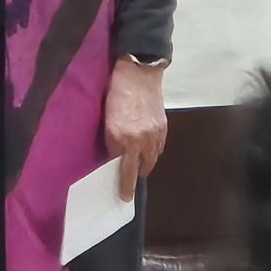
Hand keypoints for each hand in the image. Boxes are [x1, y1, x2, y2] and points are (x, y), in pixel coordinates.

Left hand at [104, 58, 166, 202]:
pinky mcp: (163, 128)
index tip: (124, 197)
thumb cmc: (116, 93)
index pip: (123, 171)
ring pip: (152, 161)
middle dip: (135, 177)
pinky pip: (159, 149)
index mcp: (121, 138)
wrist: (138, 72)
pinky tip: (147, 147)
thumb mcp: (106, 119)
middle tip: (129, 179)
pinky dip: (153, 151)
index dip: (124, 186)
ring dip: (145, 163)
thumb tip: (115, 158)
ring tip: (138, 162)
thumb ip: (112, 141)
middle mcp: (139, 140)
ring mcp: (154, 135)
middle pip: (140, 170)